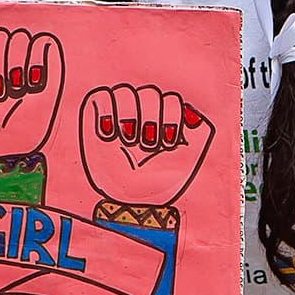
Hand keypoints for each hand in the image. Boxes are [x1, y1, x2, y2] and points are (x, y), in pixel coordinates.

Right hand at [79, 86, 213, 206]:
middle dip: (152, 122)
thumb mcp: (190, 157)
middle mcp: (142, 109)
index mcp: (165, 114)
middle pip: (149, 93)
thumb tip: (194, 113)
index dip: (171, 119)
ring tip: (130, 143)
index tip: (169, 145)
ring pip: (126, 92)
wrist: (131, 202)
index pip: (170, 98)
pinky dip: (106, 114)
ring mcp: (118, 110)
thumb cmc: (159, 181)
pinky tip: (110, 137)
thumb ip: (199, 130)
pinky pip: (101, 96)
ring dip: (130, 118)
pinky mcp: (94, 116)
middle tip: (149, 148)